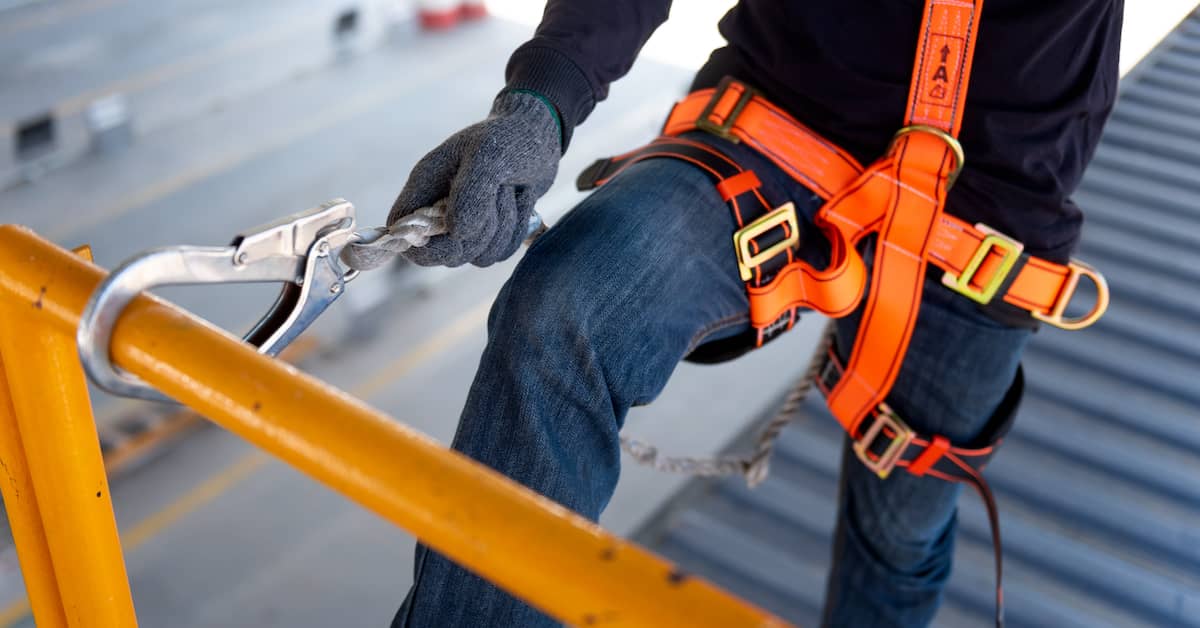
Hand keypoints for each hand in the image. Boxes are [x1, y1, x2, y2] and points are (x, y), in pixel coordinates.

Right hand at [388, 90, 560, 266]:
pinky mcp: (489, 232)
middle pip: (444, 253)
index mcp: (425, 185)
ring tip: (510, 191)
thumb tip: (458, 232)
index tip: (453, 230)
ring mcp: (465, 224)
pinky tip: (520, 200)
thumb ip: (470, 194)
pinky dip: (516, 231)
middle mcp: (439, 209)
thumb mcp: (488, 155)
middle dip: (478, 233)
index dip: (419, 242)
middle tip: (498, 194)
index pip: (400, 228)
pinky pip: (499, 253)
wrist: (538, 134)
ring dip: (503, 228)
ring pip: (477, 256)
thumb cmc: (508, 137)